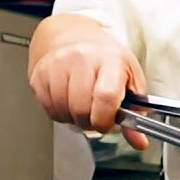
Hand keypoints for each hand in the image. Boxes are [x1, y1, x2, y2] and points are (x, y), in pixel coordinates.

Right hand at [28, 13, 149, 149]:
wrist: (73, 36)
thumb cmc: (106, 59)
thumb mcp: (130, 80)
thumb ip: (135, 114)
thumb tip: (139, 142)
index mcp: (110, 60)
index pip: (105, 97)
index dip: (105, 120)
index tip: (107, 123)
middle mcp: (82, 58)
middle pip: (81, 109)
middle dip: (90, 122)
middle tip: (95, 115)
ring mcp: (57, 65)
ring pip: (63, 111)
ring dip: (74, 118)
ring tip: (82, 106)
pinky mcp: (40, 74)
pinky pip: (49, 109)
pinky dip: (60, 113)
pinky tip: (68, 101)